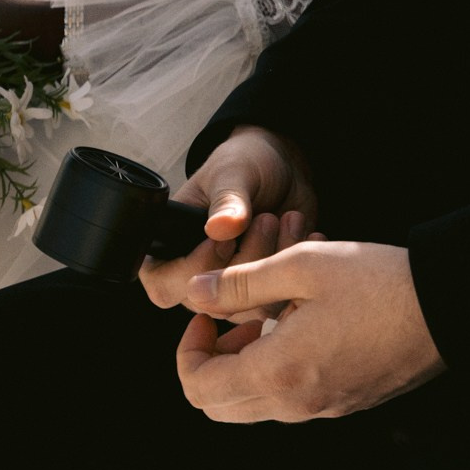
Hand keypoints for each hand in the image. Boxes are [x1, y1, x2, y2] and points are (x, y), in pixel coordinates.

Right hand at [140, 127, 317, 313]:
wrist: (283, 169)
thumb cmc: (244, 164)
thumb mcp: (234, 172)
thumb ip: (226, 200)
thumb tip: (218, 229)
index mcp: (171, 248)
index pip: (165, 285)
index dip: (195, 269)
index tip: (224, 238)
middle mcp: (199, 276)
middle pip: (214, 300)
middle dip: (248, 258)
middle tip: (266, 219)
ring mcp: (234, 288)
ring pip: (252, 304)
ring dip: (275, 261)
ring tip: (286, 219)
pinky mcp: (266, 290)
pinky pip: (282, 299)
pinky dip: (298, 268)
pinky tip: (305, 233)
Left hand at [177, 241, 442, 423]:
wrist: (445, 307)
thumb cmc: (377, 282)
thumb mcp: (302, 265)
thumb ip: (241, 283)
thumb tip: (196, 292)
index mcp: (278, 372)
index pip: (200, 389)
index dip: (188, 351)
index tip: (205, 314)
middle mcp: (296, 404)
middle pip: (221, 407)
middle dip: (212, 362)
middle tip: (232, 318)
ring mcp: (322, 409)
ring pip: (256, 406)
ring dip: (246, 365)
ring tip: (270, 313)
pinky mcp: (345, 402)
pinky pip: (291, 400)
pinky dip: (278, 370)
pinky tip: (302, 324)